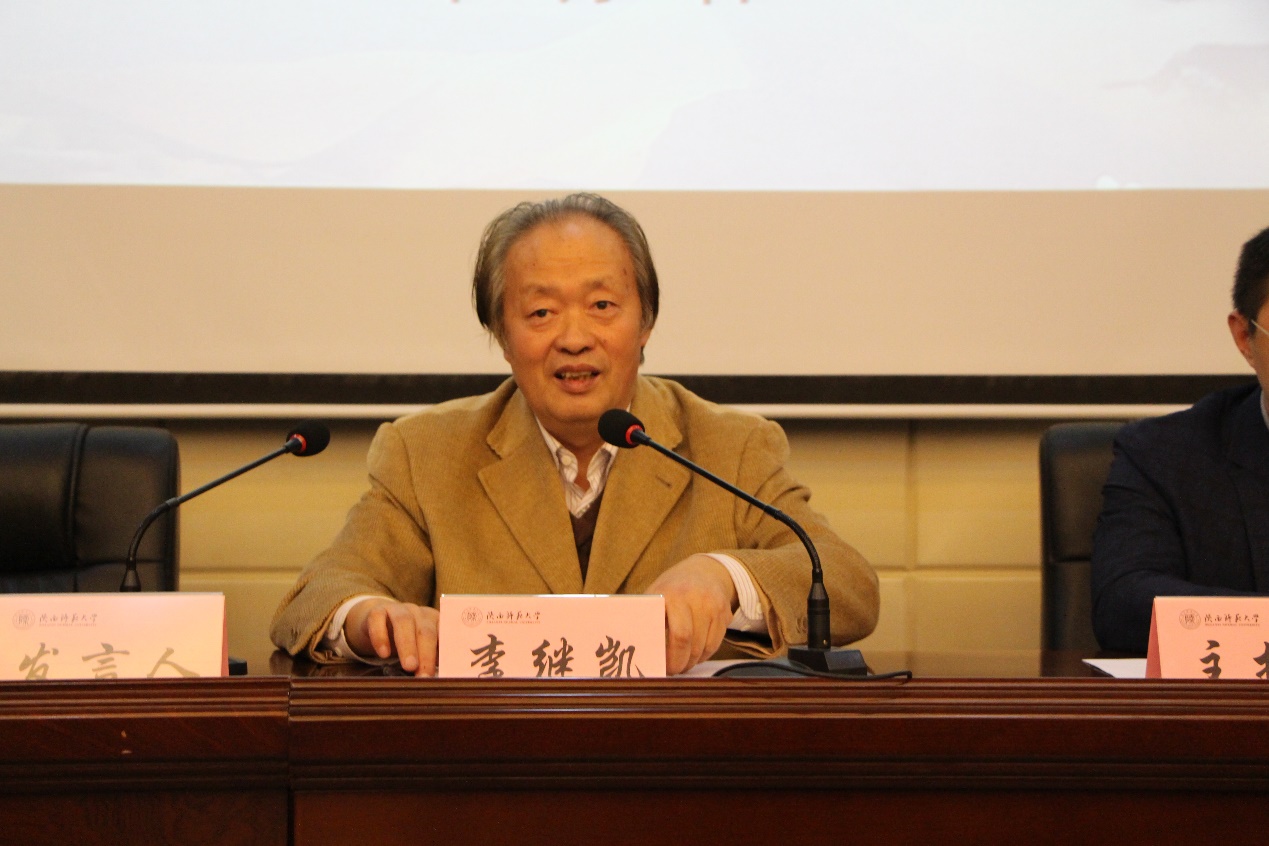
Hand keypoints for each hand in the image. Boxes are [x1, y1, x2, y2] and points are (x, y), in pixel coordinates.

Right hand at [344, 598, 438, 676]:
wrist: (379, 621)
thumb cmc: (406, 640)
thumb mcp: (421, 648)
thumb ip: (433, 659)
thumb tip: (443, 679)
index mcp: (435, 621)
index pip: (445, 633)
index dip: (447, 651)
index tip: (449, 670)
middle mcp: (419, 612)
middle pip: (426, 630)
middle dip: (426, 654)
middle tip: (425, 676)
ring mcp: (398, 609)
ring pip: (404, 622)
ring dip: (407, 645)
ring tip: (409, 667)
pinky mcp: (377, 611)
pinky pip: (378, 620)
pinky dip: (381, 637)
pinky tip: (384, 654)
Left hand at [646, 554, 738, 674]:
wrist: (704, 570)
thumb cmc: (673, 588)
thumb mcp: (656, 595)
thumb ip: (647, 617)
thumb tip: (633, 645)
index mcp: (673, 595)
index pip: (679, 634)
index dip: (671, 656)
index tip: (664, 668)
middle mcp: (697, 599)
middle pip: (692, 644)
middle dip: (682, 663)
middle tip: (673, 670)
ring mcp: (714, 606)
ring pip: (705, 647)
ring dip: (693, 661)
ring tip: (682, 663)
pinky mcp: (725, 613)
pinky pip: (716, 643)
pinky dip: (704, 654)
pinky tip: (694, 654)